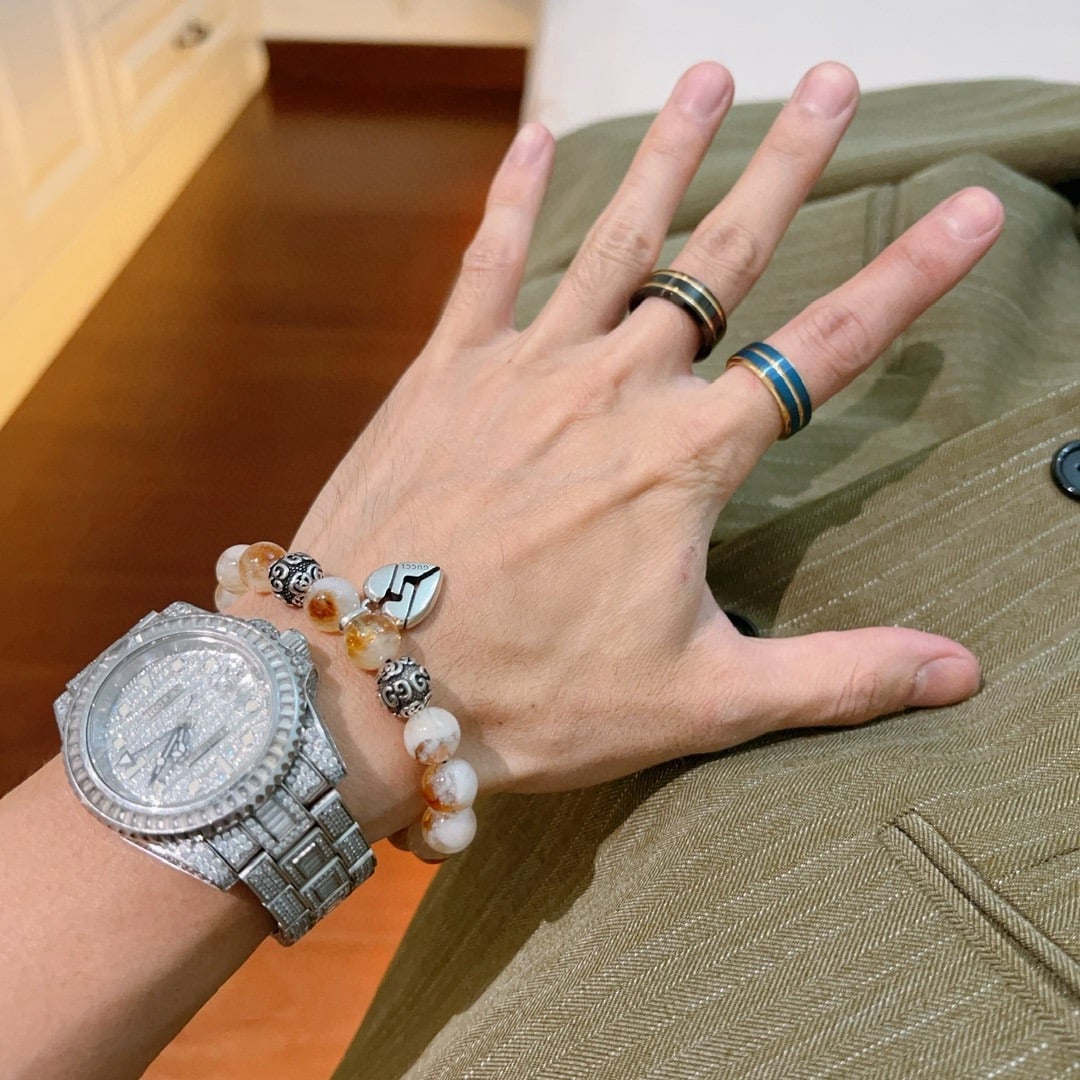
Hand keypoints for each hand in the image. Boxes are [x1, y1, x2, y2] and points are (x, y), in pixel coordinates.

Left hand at [258, 62, 999, 836]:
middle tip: (836, 86)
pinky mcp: (444, 372)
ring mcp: (524, 369)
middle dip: (788, 166)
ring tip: (712, 77)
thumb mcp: (699, 699)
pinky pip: (486, 263)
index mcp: (685, 457)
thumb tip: (962, 675)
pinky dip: (512, 196)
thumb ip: (835, 678)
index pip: (828, 348)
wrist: (365, 684)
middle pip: (722, 257)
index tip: (969, 208)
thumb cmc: (532, 696)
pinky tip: (538, 139)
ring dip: (669, 154)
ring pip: (616, 239)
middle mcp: (613, 387)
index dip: (911, 275)